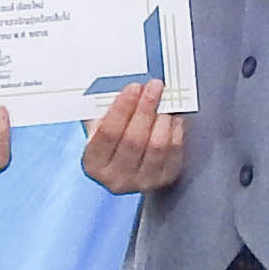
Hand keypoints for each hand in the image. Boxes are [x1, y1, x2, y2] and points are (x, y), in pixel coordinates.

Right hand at [79, 79, 187, 196]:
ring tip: (164, 101)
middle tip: (154, 87)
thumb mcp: (100, 125)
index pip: (108, 133)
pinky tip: (173, 117)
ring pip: (156, 146)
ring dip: (162, 118)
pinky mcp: (163, 180)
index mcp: (93, 164)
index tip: (134, 87)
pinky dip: (175, 131)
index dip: (122, 108)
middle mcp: (115, 178)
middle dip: (145, 108)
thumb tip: (126, 86)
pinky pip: (173, 152)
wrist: (129, 165)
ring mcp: (141, 182)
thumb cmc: (113, 138)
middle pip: (133, 139)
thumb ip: (106, 108)